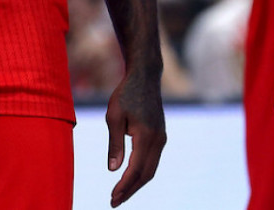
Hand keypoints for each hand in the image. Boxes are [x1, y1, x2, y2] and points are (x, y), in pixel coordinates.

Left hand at [104, 67, 165, 206]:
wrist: (145, 77)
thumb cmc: (125, 94)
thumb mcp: (114, 117)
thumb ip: (114, 144)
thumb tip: (112, 170)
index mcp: (146, 135)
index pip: (136, 169)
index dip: (124, 186)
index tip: (112, 198)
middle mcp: (158, 140)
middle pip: (146, 174)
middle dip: (130, 190)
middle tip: (114, 202)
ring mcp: (161, 138)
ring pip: (151, 169)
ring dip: (136, 184)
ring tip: (120, 194)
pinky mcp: (160, 136)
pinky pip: (153, 160)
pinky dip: (142, 172)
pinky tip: (130, 177)